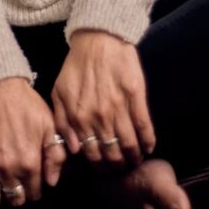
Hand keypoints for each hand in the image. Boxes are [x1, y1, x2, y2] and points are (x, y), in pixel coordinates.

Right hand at [0, 76, 67, 207]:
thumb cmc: (25, 103)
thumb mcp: (48, 125)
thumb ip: (54, 154)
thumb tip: (52, 182)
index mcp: (30, 162)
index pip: (34, 193)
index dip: (33, 190)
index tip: (30, 183)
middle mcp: (9, 169)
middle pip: (14, 200)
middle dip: (17, 195)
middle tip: (14, 185)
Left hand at [51, 29, 155, 171]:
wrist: (98, 39)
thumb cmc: (76, 66)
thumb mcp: (59, 93)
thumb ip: (62, 122)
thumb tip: (73, 150)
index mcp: (79, 118)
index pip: (92, 155)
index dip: (100, 167)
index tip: (105, 169)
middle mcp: (99, 117)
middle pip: (112, 154)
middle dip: (118, 166)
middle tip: (122, 167)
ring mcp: (119, 108)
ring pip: (130, 145)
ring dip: (134, 157)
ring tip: (136, 159)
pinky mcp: (136, 97)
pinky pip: (145, 127)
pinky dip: (148, 141)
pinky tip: (149, 147)